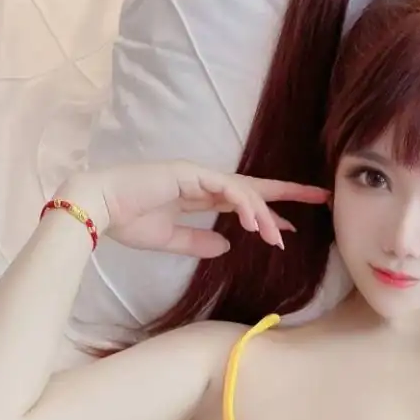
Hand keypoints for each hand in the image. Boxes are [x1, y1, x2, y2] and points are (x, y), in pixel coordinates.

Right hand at [61, 160, 329, 255]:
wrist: (98, 207)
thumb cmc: (127, 220)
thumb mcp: (171, 239)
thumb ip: (198, 241)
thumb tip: (226, 246)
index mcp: (199, 195)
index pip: (243, 201)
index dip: (268, 211)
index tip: (290, 227)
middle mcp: (203, 181)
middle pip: (255, 187)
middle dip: (288, 194)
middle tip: (321, 198)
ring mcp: (198, 174)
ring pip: (244, 191)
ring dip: (264, 215)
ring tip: (278, 238)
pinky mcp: (189, 173)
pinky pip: (227, 188)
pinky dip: (245, 205)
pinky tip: (257, 224)